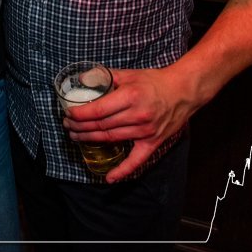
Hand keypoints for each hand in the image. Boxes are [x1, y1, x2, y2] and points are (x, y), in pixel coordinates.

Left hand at [62, 66, 196, 183]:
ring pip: (111, 138)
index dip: (80, 114)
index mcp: (131, 96)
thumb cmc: (154, 81)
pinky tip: (109, 178)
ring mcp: (146, 131)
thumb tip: (84, 79)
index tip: (68, 113)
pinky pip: (136, 160)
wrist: (183, 91)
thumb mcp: (129, 74)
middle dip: (80, 127)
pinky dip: (123, 170)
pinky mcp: (153, 142)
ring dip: (91, 139)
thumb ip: (106, 76)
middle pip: (102, 126)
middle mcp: (137, 115)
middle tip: (68, 125)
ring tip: (76, 136)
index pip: (98, 110)